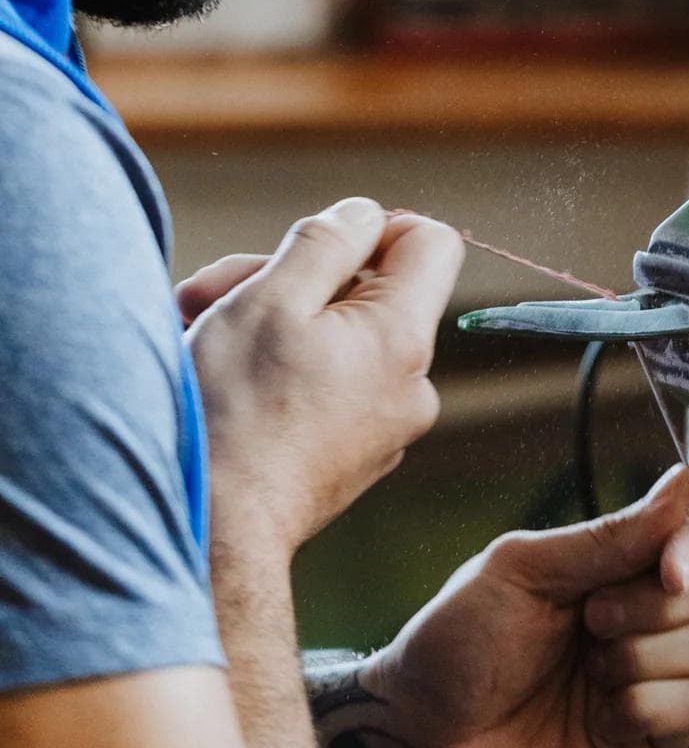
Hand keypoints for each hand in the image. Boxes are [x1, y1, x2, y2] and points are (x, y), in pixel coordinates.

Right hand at [185, 198, 461, 554]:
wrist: (212, 533)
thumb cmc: (234, 414)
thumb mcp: (272, 298)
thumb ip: (327, 241)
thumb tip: (364, 213)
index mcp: (403, 338)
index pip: (431, 242)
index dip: (373, 227)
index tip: (311, 245)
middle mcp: (410, 384)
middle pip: (369, 290)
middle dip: (289, 279)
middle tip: (211, 292)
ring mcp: (382, 426)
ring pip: (337, 337)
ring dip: (270, 321)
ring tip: (198, 333)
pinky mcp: (349, 454)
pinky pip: (328, 384)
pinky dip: (280, 368)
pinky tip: (219, 375)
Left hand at [331, 467, 688, 747]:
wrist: (417, 745)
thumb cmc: (453, 647)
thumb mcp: (523, 570)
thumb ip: (610, 535)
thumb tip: (684, 480)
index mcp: (608, 571)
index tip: (668, 569)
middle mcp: (636, 622)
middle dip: (661, 604)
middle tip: (592, 620)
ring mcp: (647, 682)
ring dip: (650, 656)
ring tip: (590, 671)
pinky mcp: (648, 743)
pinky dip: (650, 706)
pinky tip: (600, 717)